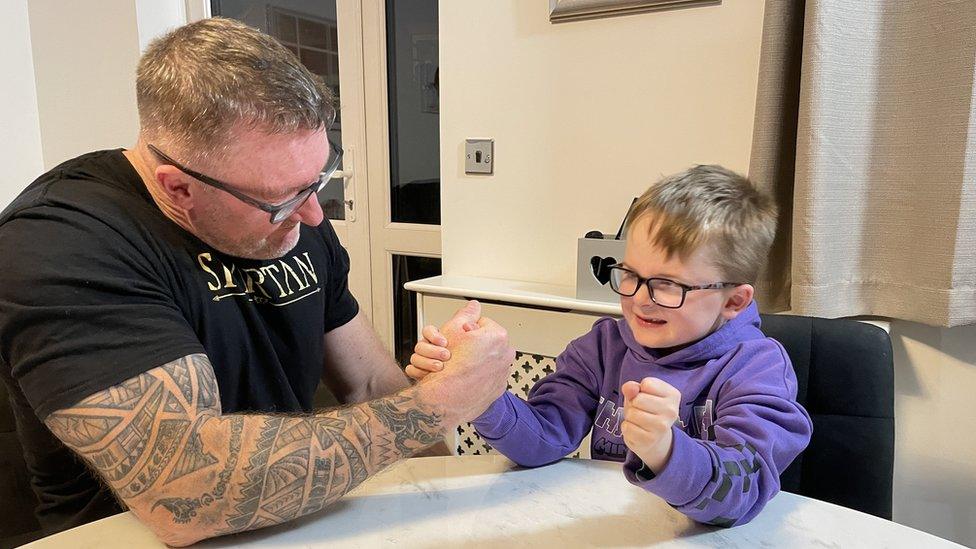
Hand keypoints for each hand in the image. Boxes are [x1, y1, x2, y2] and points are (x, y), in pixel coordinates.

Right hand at [405, 306, 478, 380]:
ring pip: (414, 357)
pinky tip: (429, 375)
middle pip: (420, 344)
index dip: (434, 335)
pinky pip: (411, 370)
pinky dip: (419, 372)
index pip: (429, 330)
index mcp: (440, 340)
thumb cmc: (468, 360)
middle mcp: (431, 350)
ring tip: (440, 367)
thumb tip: (474, 305)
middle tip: (446, 355)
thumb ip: (469, 319)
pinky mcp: (422, 376)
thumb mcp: (470, 336)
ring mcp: (425, 363)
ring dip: (426, 362)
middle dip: (432, 350)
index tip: (445, 342)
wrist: (464, 384)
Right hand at [415, 302, 514, 423]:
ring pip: (487, 359)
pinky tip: (465, 377)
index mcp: (498, 336)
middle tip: (457, 351)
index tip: (459, 338)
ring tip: (459, 365)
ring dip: (475, 360)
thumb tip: (473, 306)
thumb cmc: (448, 367)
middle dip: (473, 344)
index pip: (482, 324)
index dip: (466, 330)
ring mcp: (503, 373)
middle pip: (486, 341)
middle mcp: (505, 354)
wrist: (446, 400)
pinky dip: (478, 376)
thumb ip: (465, 314)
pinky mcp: (498, 389)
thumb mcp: (452, 330)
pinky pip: (488, 376)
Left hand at [621, 377, 680, 473]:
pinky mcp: (650, 440)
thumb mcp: (640, 394)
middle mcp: (671, 411)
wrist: (654, 438)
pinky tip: (636, 430)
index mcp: (673, 395)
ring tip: (638, 420)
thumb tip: (629, 388)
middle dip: (633, 404)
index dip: (640, 390)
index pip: (647, 384)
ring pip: (632, 413)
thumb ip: (633, 387)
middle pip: (638, 399)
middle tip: (641, 410)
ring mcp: (662, 427)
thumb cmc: (646, 410)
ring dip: (629, 416)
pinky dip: (626, 428)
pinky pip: (627, 428)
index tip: (646, 397)